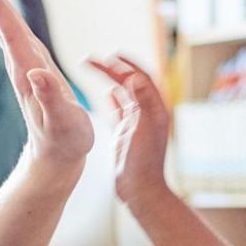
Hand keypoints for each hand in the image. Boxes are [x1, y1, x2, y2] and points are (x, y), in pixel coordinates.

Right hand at [86, 54, 172, 208]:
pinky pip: (120, 110)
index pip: (142, 78)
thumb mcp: (144, 129)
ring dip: (110, 79)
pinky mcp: (126, 134)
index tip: (110, 55)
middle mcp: (147, 113)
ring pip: (123, 94)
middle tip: (90, 59)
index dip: (127, 64)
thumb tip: (135, 76)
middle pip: (129, 83)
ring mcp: (137, 123)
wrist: (140, 190)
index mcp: (155, 109)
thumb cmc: (144, 162)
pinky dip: (114, 98)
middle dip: (112, 69)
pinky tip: (106, 92)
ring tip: (94, 67)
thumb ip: (142, 102)